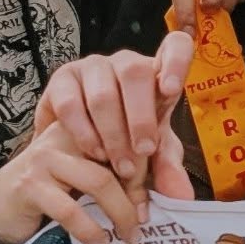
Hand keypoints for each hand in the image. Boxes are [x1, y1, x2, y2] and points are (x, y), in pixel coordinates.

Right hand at [0, 120, 185, 243]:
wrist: (4, 200)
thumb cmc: (63, 183)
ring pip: (100, 180)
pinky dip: (91, 230)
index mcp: (92, 111)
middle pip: (122, 149)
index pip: (133, 122)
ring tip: (128, 235)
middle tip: (145, 220)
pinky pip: (70, 208)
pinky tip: (99, 240)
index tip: (159, 195)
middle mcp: (70, 126)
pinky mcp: (30, 182)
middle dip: (139, 189)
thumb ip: (146, 170)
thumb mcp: (106, 168)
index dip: (152, 158)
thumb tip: (184, 197)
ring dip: (121, 213)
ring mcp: (47, 152)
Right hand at [34, 32, 194, 182]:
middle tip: (142, 152)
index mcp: (157, 75)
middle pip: (135, 73)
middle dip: (140, 118)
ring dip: (113, 133)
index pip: (175, 46)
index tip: (170, 91)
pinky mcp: (61, 79)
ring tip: (118, 165)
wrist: (72, 151)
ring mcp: (91, 67)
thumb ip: (167, 169)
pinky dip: (83, 132)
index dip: (175, 60)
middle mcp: (124, 63)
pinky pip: (70, 103)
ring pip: (103, 92)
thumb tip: (183, 197)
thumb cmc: (122, 145)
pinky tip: (92, 153)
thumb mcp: (149, 156)